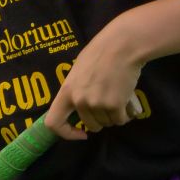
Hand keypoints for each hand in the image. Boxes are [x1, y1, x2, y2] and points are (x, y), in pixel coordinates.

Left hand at [46, 16, 144, 140]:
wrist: (121, 46)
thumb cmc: (100, 54)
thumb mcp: (78, 72)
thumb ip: (76, 90)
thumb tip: (77, 108)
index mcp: (66, 91)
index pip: (53, 123)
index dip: (66, 133)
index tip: (80, 132)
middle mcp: (79, 100)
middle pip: (90, 125)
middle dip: (100, 120)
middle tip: (107, 105)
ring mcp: (96, 103)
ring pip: (107, 123)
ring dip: (114, 115)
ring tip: (117, 96)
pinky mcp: (115, 105)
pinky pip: (120, 120)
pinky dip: (125, 114)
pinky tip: (126, 100)